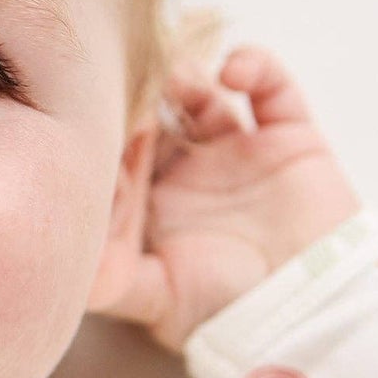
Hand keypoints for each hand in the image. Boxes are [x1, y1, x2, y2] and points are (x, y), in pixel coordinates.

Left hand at [104, 45, 363, 354]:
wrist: (310, 312)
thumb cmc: (226, 311)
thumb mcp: (156, 298)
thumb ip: (111, 278)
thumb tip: (67, 261)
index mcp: (152, 202)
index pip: (119, 154)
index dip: (109, 138)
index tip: (102, 128)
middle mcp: (188, 171)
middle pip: (155, 114)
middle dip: (142, 96)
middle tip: (131, 83)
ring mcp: (236, 150)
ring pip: (202, 94)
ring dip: (185, 76)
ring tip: (176, 76)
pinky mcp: (288, 136)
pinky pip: (271, 86)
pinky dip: (254, 66)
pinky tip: (232, 71)